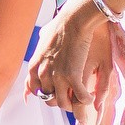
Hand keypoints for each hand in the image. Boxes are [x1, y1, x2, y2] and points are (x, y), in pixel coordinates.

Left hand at [29, 0, 111, 114]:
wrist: (73, 21)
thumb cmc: (60, 28)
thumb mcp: (42, 42)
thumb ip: (39, 54)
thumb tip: (39, 49)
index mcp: (34, 67)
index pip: (36, 91)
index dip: (48, 94)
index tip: (57, 92)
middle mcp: (43, 74)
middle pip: (49, 100)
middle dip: (61, 100)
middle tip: (72, 96)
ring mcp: (57, 76)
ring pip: (63, 103)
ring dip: (73, 103)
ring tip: (82, 97)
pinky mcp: (72, 76)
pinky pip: (80, 98)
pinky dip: (86, 99)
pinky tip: (90, 96)